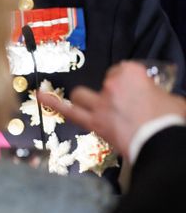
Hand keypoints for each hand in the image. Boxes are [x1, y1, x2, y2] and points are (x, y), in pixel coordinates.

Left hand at [35, 61, 185, 159]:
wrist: (162, 142)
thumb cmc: (170, 120)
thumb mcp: (172, 99)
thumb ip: (159, 95)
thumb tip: (157, 100)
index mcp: (132, 74)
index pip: (124, 70)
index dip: (129, 82)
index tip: (136, 91)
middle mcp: (112, 85)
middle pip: (105, 82)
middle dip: (112, 91)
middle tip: (123, 103)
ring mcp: (100, 104)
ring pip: (82, 95)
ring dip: (85, 99)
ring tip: (92, 105)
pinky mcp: (93, 123)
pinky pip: (68, 112)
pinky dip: (53, 103)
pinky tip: (38, 96)